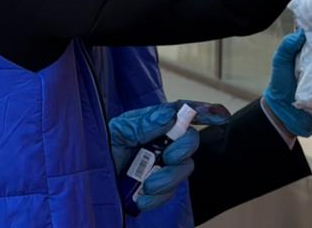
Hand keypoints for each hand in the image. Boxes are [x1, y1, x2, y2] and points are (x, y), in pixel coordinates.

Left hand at [109, 101, 228, 212]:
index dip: (204, 111)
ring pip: (184, 168)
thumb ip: (143, 123)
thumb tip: (169, 116)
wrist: (90, 181)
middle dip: (184, 148)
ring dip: (168, 178)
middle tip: (169, 157)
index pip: (182, 112)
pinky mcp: (160, 189)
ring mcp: (164, 166)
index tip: (221, 116)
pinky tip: (142, 199)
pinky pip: (170, 193)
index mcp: (153, 123)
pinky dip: (157, 198)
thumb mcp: (117, 131)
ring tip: (147, 185)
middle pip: (190, 140)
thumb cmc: (103, 149)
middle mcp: (163, 143)